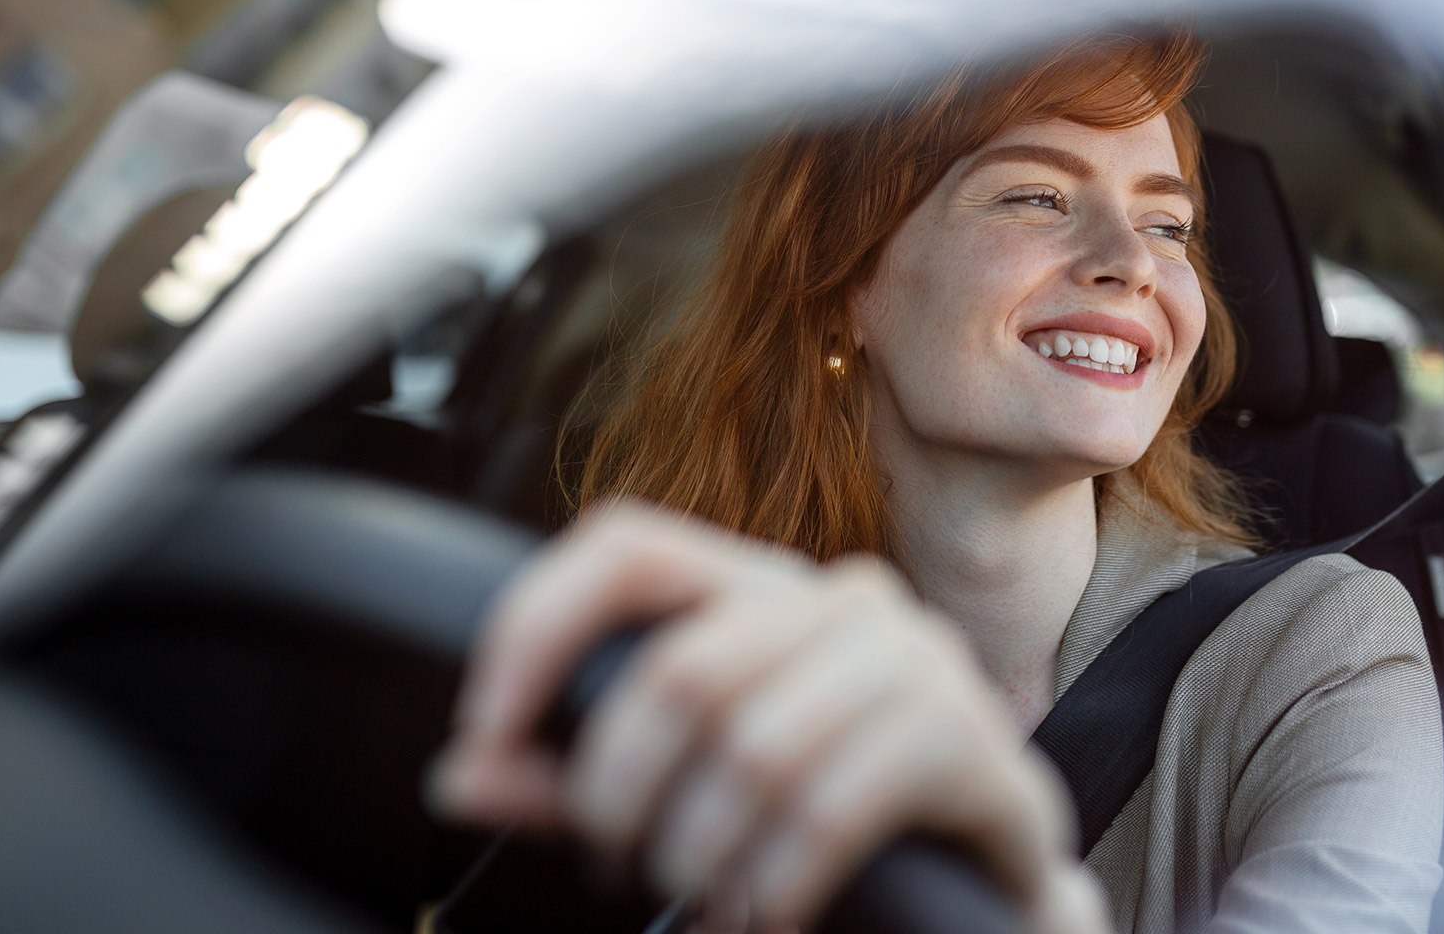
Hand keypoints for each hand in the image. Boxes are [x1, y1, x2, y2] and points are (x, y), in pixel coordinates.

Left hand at [429, 500, 1107, 933]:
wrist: (980, 882)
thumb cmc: (824, 824)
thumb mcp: (682, 794)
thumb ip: (575, 782)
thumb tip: (462, 776)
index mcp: (758, 590)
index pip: (626, 546)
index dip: (535, 628)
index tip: (484, 734)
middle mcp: (839, 599)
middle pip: (680, 671)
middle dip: (619, 795)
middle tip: (620, 864)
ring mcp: (915, 658)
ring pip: (754, 747)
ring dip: (701, 855)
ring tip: (703, 902)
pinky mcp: (967, 739)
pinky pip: (832, 808)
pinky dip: (778, 883)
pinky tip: (771, 915)